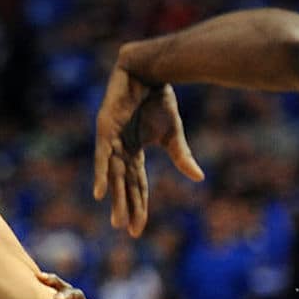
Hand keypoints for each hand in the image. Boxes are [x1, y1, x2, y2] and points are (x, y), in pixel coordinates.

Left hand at [93, 65, 202, 236]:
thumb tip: (198, 179)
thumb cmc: (159, 98)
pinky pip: (102, 156)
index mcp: (133, 152)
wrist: (151, 69)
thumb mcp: (172, 133)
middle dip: (126, 207)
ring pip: (113, 174)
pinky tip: (100, 193)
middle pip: (124, 184)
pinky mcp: (105, 128)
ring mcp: (111, 140)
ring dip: (115, 197)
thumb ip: (180, 156)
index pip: (137, 184)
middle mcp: (119, 150)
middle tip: (126, 229)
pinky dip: (101, 174)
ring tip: (116, 219)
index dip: (139, 205)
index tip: (138, 228)